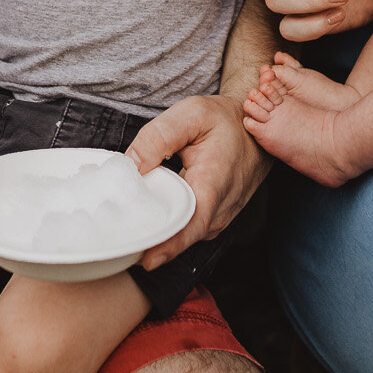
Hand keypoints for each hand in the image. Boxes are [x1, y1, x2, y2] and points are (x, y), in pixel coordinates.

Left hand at [125, 93, 270, 268]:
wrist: (254, 131)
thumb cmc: (224, 121)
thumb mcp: (192, 113)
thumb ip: (159, 136)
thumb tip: (131, 164)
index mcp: (214, 182)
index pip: (193, 223)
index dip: (170, 244)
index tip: (147, 260)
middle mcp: (220, 208)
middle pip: (183, 236)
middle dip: (152, 241)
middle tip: (118, 242)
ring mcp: (219, 217)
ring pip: (184, 234)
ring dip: (159, 234)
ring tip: (127, 229)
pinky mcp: (214, 219)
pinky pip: (188, 229)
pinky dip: (168, 226)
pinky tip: (147, 218)